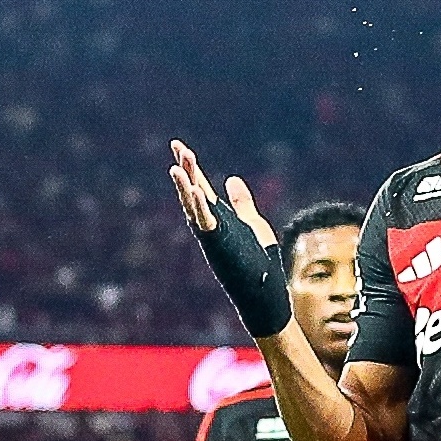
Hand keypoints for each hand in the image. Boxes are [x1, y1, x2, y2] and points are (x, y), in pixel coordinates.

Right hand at [170, 141, 286, 337]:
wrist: (263, 295)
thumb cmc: (259, 262)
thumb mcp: (253, 223)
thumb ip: (241, 202)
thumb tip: (232, 178)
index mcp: (218, 219)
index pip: (201, 187)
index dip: (191, 167)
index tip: (180, 146)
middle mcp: (210, 226)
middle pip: (193, 191)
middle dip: (186, 169)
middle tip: (177, 145)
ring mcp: (211, 236)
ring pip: (193, 206)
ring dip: (185, 186)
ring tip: (177, 165)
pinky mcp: (217, 245)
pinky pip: (205, 222)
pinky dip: (199, 205)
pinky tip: (195, 188)